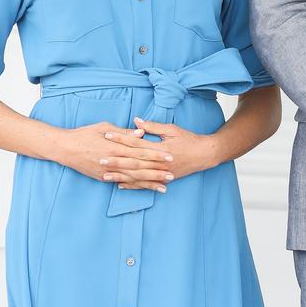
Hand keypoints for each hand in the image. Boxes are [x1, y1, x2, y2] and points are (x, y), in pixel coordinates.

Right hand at [54, 121, 175, 191]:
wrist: (65, 148)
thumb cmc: (85, 134)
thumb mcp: (104, 127)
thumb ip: (124, 132)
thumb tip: (141, 133)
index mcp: (115, 146)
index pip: (141, 150)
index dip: (156, 154)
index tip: (169, 155)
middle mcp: (113, 160)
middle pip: (140, 166)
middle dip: (157, 170)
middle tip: (172, 173)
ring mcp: (108, 171)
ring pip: (133, 178)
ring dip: (149, 182)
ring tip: (164, 186)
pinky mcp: (103, 178)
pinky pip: (122, 183)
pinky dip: (135, 186)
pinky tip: (145, 189)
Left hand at [98, 116, 217, 189]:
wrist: (205, 155)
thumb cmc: (189, 140)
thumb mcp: (172, 129)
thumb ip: (153, 126)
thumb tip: (136, 121)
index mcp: (160, 148)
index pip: (136, 142)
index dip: (121, 138)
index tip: (107, 135)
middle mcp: (159, 162)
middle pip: (134, 161)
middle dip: (116, 160)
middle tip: (100, 158)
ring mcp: (161, 173)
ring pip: (137, 175)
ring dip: (120, 175)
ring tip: (105, 175)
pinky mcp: (163, 179)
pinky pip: (145, 184)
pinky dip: (132, 185)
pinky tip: (120, 185)